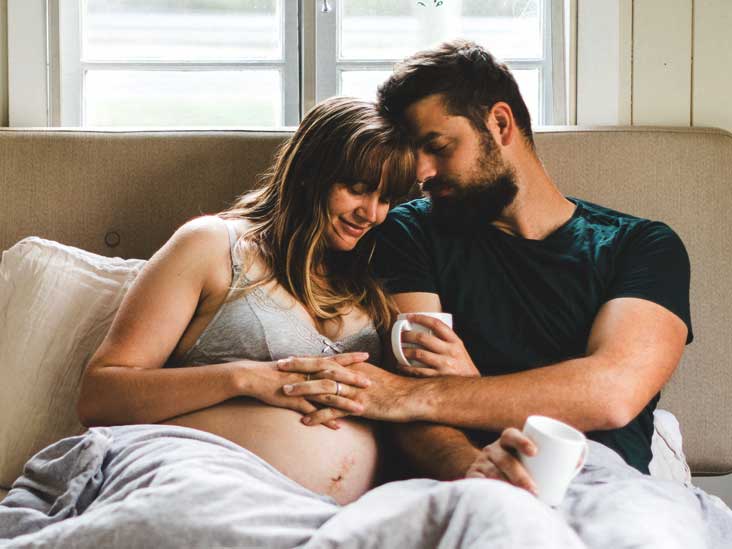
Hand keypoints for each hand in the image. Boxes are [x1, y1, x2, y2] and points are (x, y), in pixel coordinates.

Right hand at [240, 354, 365, 429]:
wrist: (251, 376)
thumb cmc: (273, 371)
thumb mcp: (293, 365)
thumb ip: (308, 366)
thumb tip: (322, 366)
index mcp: (308, 364)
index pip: (334, 358)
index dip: (351, 358)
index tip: (367, 355)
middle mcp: (307, 374)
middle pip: (334, 376)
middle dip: (353, 379)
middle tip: (370, 383)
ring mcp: (301, 388)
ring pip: (327, 395)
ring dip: (345, 403)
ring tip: (361, 409)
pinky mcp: (293, 401)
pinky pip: (313, 411)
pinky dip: (326, 418)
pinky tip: (338, 426)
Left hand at [278, 360, 414, 425]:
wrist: (411, 396)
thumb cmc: (394, 387)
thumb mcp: (373, 376)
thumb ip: (356, 374)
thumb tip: (343, 373)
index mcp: (353, 367)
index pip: (324, 360)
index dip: (305, 359)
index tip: (288, 358)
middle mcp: (351, 376)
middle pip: (319, 369)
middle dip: (298, 368)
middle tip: (278, 367)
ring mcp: (353, 391)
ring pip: (323, 388)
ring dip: (303, 390)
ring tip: (284, 393)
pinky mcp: (358, 406)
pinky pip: (334, 411)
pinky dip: (319, 416)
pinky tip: (305, 421)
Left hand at [397, 314, 479, 376]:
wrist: (472, 387)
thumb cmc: (462, 366)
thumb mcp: (458, 350)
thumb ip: (446, 341)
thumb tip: (425, 330)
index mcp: (455, 342)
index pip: (436, 324)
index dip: (421, 318)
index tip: (409, 316)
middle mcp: (450, 351)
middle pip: (423, 338)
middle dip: (408, 335)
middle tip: (400, 335)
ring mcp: (445, 365)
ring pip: (418, 354)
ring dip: (405, 351)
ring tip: (398, 350)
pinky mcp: (439, 377)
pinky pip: (418, 371)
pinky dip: (406, 368)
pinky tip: (400, 366)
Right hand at [464, 427, 538, 495]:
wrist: (489, 479)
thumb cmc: (520, 472)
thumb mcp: (528, 463)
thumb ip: (544, 465)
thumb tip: (582, 474)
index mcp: (506, 441)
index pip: (511, 436)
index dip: (522, 442)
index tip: (534, 452)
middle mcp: (492, 450)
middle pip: (504, 460)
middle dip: (519, 476)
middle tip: (534, 490)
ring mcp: (480, 463)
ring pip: (493, 474)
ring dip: (507, 487)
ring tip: (520, 500)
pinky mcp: (472, 477)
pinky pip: (479, 484)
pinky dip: (490, 492)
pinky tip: (498, 501)